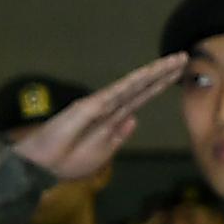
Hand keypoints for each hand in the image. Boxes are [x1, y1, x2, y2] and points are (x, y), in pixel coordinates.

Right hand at [11, 56, 182, 183]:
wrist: (39, 166)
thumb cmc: (66, 160)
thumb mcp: (100, 153)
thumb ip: (117, 136)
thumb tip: (133, 119)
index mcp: (112, 119)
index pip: (141, 98)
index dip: (159, 85)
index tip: (179, 72)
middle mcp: (108, 107)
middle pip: (141, 87)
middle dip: (162, 73)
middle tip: (183, 57)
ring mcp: (98, 105)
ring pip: (131, 86)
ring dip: (152, 73)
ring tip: (173, 60)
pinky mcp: (86, 108)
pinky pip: (112, 94)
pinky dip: (129, 84)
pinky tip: (146, 74)